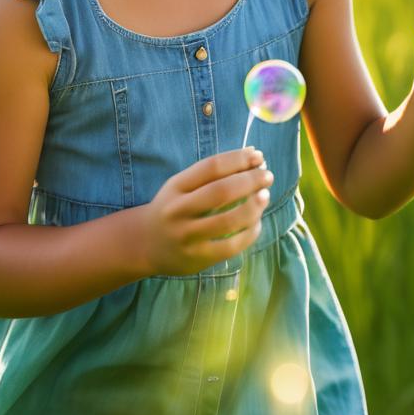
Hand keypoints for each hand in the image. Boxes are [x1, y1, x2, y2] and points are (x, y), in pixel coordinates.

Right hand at [138, 148, 273, 276]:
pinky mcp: (197, 259)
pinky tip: (257, 223)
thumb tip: (252, 156)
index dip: (238, 159)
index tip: (257, 155)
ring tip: (265, 196)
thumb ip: (211, 174)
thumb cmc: (173, 207)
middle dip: (250, 181)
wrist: (145, 243)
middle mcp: (179, 210)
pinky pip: (230, 246)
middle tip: (268, 175)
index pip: (211, 167)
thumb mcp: (181, 185)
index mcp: (176, 186)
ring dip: (253, 207)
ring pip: (227, 221)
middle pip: (221, 192)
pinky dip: (249, 233)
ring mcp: (187, 236)